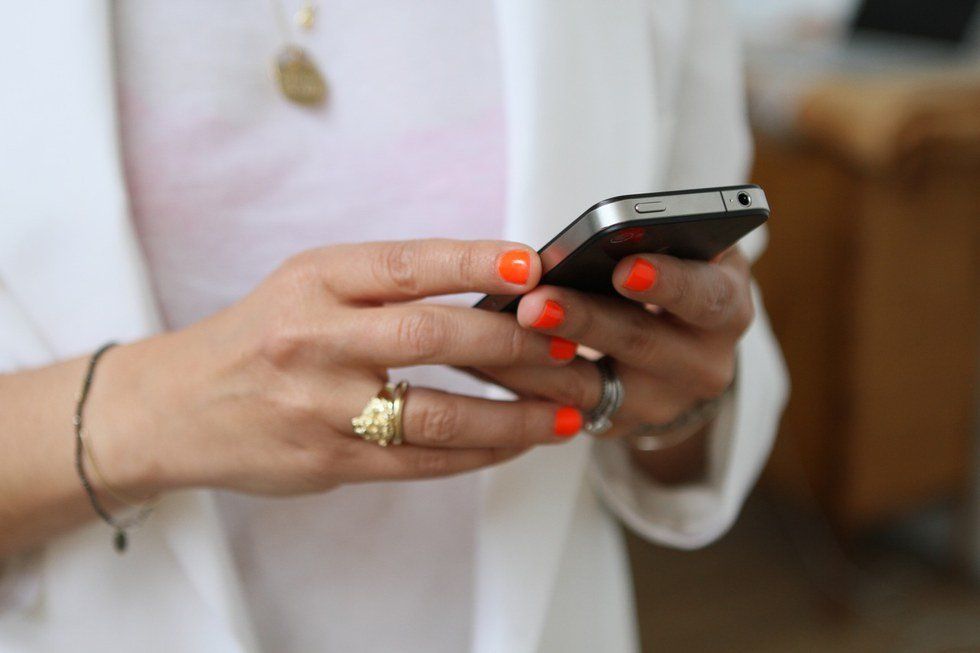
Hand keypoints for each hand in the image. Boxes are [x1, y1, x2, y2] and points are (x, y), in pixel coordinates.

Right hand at [87, 240, 585, 497]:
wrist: (177, 407)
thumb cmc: (259, 336)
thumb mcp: (308, 286)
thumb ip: (385, 287)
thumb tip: (494, 290)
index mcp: (315, 280)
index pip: (407, 265)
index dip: (474, 262)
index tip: (532, 267)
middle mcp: (314, 338)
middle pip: (433, 336)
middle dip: (513, 343)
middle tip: (570, 347)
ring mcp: (320, 405)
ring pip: (436, 412)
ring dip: (512, 415)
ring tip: (566, 413)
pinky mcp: (328, 460)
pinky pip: (419, 461)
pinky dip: (478, 452)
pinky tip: (516, 442)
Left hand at [472, 248, 752, 441]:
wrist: (682, 353)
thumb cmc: (671, 278)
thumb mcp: (685, 253)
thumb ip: (655, 238)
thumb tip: (596, 232)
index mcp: (726, 307)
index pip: (706, 297)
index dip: (668, 283)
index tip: (622, 268)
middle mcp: (704, 365)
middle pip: (642, 344)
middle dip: (585, 321)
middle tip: (537, 303)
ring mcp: (660, 405)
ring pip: (593, 387)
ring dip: (538, 360)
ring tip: (496, 330)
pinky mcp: (616, 426)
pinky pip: (561, 410)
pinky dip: (520, 383)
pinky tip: (480, 360)